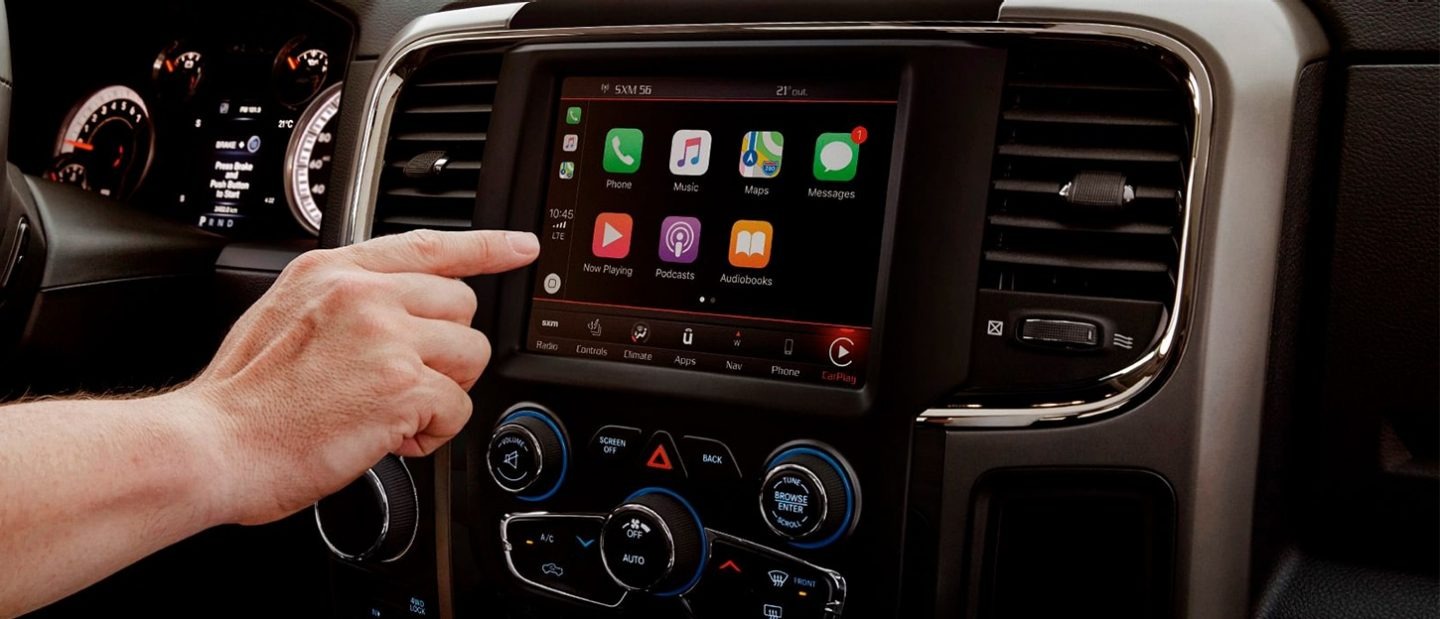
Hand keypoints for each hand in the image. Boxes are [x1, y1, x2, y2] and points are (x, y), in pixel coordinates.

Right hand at [179, 229, 537, 524]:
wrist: (214, 443)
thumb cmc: (243, 398)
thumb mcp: (284, 315)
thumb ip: (343, 302)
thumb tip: (392, 312)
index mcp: (334, 271)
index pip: (427, 246)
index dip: (484, 247)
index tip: (520, 246)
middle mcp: (364, 295)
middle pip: (462, 307)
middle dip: (445, 350)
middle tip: (400, 382)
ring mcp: (386, 336)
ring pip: (470, 355)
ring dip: (443, 390)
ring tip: (390, 410)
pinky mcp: (402, 385)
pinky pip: (458, 407)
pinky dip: (433, 433)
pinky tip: (389, 437)